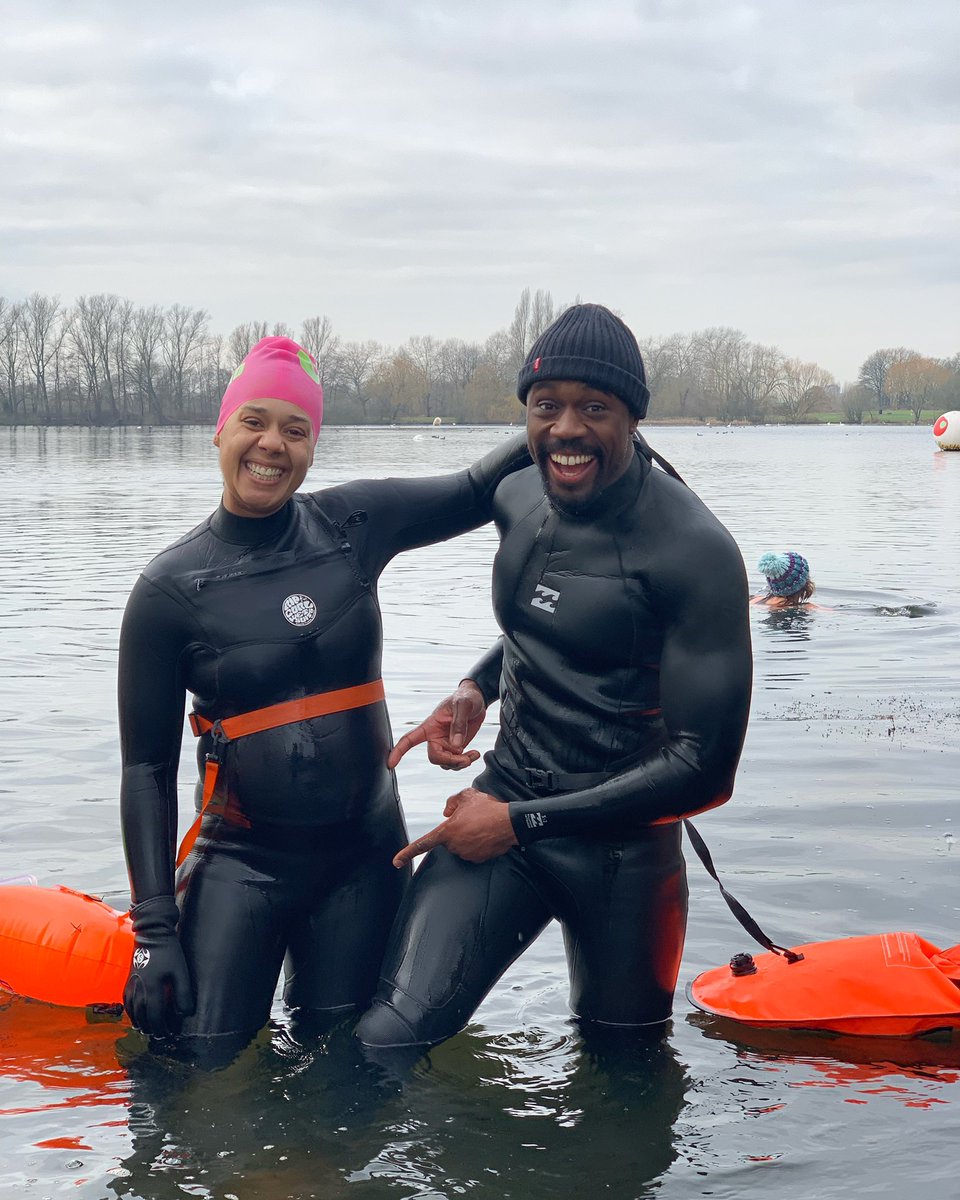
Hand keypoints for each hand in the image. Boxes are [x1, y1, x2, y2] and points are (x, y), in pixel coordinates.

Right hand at [123, 895, 194, 1036]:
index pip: (155, 1016)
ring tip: (146, 1029)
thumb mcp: (180, 971)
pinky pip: (126, 1001)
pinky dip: (131, 1011)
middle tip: (158, 1035)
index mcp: (151, 989)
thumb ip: (182, 993)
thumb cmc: (168, 951)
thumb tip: (184, 1012)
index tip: (167, 1034)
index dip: (161, 1028)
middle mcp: (138, 990)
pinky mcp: (128, 979)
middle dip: (150, 1028)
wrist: (152, 934)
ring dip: (139, 1022)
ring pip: (132, 1011)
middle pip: (142, 1017)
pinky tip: (135, 1014)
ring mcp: (131, 985)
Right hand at [387, 680, 486, 770]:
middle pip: (435, 757)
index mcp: (430, 725)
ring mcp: (446, 744)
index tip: (390, 763)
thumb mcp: (463, 705)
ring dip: (460, 763)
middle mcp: (435, 737)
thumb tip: (457, 746)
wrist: (477, 699)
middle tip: (466, 759)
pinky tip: (475, 754)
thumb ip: (459, 724)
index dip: (399, 751)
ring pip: (446, 763)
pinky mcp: (456, 748)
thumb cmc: (466, 697)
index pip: (410, 739)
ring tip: (473, 754)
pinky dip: (466, 761)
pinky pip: (457, 762)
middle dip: (450, 761)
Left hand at [393, 787, 517, 866]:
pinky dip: (477, 843)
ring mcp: (466, 854)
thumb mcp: (466, 796)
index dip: (407, 853)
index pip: (422, 843)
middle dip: (456, 830)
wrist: (510, 823)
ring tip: (481, 825)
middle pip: (448, 839)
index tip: (396, 862)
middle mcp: (455, 846)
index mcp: (447, 831)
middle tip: (472, 820)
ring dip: (467, 836)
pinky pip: (472, 851)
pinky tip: (486, 834)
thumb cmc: (488, 809)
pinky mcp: (477, 859)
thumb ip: (452, 802)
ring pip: (461, 845)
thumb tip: (447, 812)